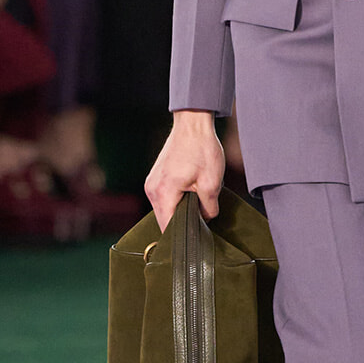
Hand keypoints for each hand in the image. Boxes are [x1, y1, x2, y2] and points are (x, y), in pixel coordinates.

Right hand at [145, 110, 224, 228]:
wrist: (192, 124)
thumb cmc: (201, 149)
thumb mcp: (212, 182)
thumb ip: (208, 208)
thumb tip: (206, 219)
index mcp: (164, 193)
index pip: (168, 228)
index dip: (182, 236)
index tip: (197, 238)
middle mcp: (152, 190)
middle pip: (165, 220)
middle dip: (183, 223)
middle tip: (202, 220)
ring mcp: (152, 183)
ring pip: (165, 209)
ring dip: (180, 210)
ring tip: (198, 204)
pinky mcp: (156, 177)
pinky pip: (164, 198)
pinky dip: (176, 200)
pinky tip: (191, 194)